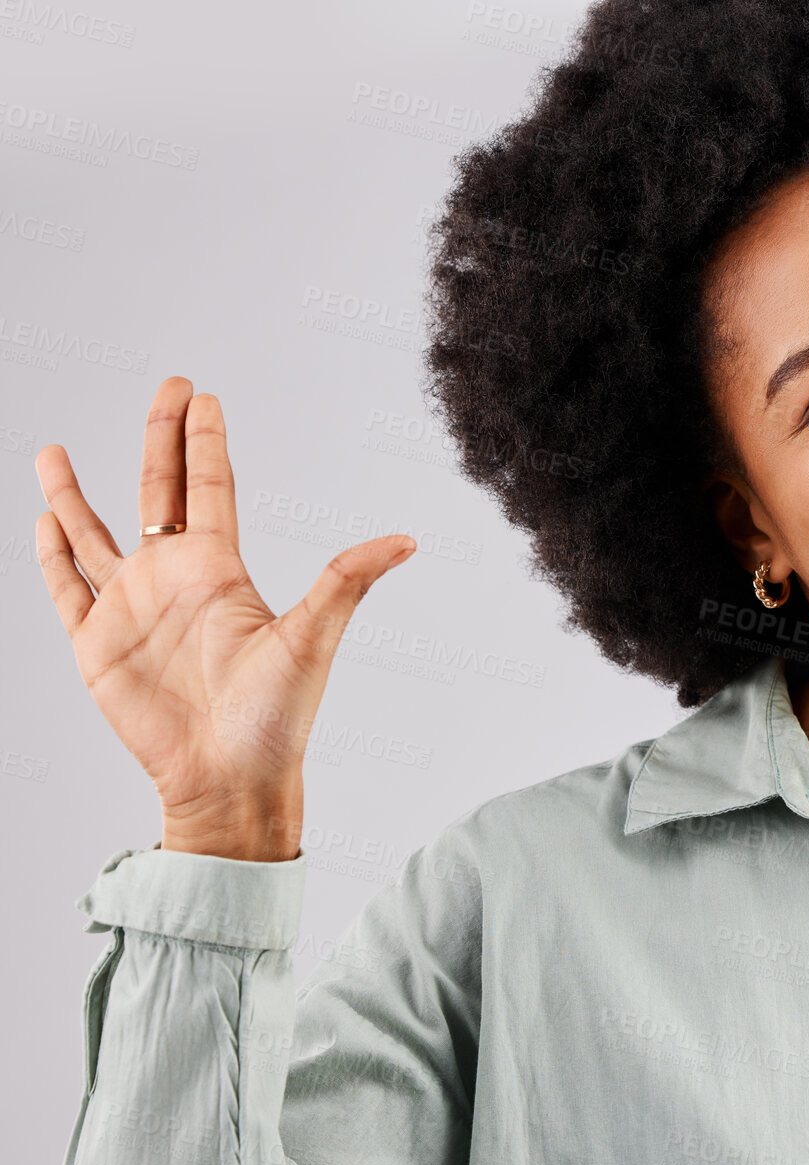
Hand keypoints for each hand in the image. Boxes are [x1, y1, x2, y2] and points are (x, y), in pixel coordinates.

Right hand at [35, 376, 416, 860]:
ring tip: (53, 451)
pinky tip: (42, 522)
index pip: (207, 488)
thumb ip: (348, 580)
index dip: (203, 442)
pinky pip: (65, 589)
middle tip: (168, 384)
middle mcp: (173, 580)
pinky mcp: (96, 646)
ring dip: (73, 494)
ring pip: (93, 536)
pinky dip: (51, 556)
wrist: (228, 780)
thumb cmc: (276, 717)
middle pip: (157, 492)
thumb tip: (409, 540)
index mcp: (220, 571)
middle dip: (159, 438)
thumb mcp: (313, 638)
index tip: (203, 395)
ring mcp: (130, 610)